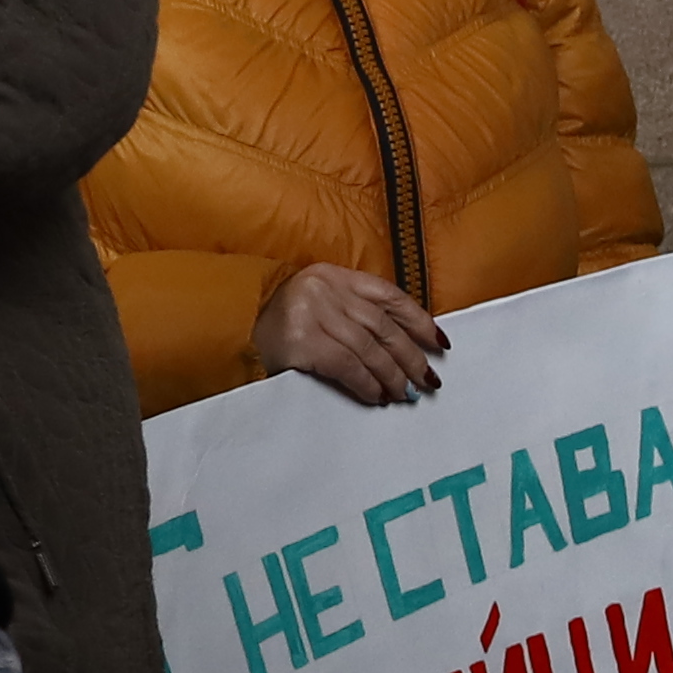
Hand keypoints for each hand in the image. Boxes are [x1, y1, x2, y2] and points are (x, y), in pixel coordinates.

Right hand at [251, 262, 447, 405]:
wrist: (232, 333)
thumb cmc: (281, 325)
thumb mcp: (320, 306)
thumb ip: (356, 314)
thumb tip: (405, 350)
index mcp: (335, 275)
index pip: (389, 296)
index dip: (419, 321)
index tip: (440, 345)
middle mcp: (325, 288)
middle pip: (383, 327)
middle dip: (410, 358)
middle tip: (427, 381)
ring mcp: (312, 312)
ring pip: (369, 349)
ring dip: (392, 376)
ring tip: (405, 394)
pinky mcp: (301, 341)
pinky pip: (347, 366)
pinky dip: (366, 384)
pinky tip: (377, 397)